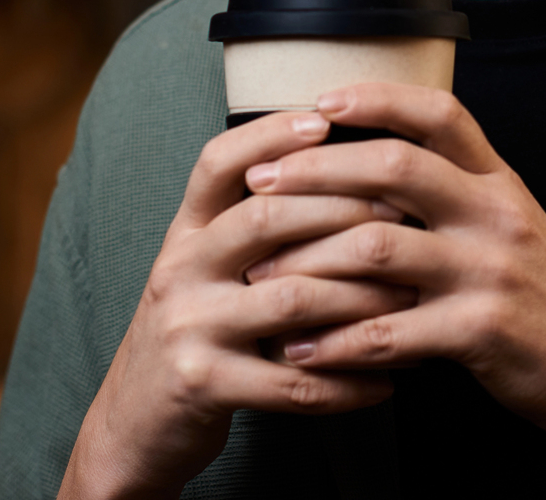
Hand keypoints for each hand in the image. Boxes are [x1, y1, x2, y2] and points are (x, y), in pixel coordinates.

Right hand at [60, 112, 416, 499]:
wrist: (133, 426)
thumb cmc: (197, 333)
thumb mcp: (207, 269)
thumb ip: (253, 226)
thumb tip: (339, 169)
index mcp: (185, 233)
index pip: (218, 163)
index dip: (269, 134)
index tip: (326, 119)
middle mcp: (179, 269)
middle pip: (265, 218)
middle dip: (343, 211)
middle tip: (405, 215)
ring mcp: (187, 327)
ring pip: (290, 298)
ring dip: (361, 297)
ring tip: (412, 297)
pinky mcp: (203, 386)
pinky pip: (291, 382)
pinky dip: (346, 381)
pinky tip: (386, 381)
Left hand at [241, 83, 545, 446]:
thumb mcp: (514, 225)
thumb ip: (458, 191)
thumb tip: (376, 166)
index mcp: (500, 182)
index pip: (438, 112)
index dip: (376, 97)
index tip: (318, 101)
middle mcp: (497, 214)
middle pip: (394, 167)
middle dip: (314, 171)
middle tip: (258, 183)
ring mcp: (490, 271)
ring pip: (377, 249)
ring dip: (306, 262)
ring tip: (259, 277)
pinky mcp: (481, 331)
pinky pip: (389, 332)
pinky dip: (335, 343)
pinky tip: (301, 351)